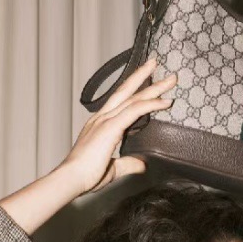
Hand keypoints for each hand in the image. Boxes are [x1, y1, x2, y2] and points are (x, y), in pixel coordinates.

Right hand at [58, 57, 176, 196]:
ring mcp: (106, 120)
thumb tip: (141, 164)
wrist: (72, 178)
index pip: (120, 102)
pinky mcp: (111, 127)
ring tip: (170, 78)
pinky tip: (165, 101)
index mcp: (100, 125)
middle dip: (143, 76)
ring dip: (153, 86)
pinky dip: (151, 104)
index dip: (134, 90)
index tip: (148, 82)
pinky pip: (135, 110)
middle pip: (126, 91)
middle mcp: (102, 118)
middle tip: (156, 62)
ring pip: (133, 97)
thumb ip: (128, 164)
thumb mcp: (113, 169)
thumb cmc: (85, 175)